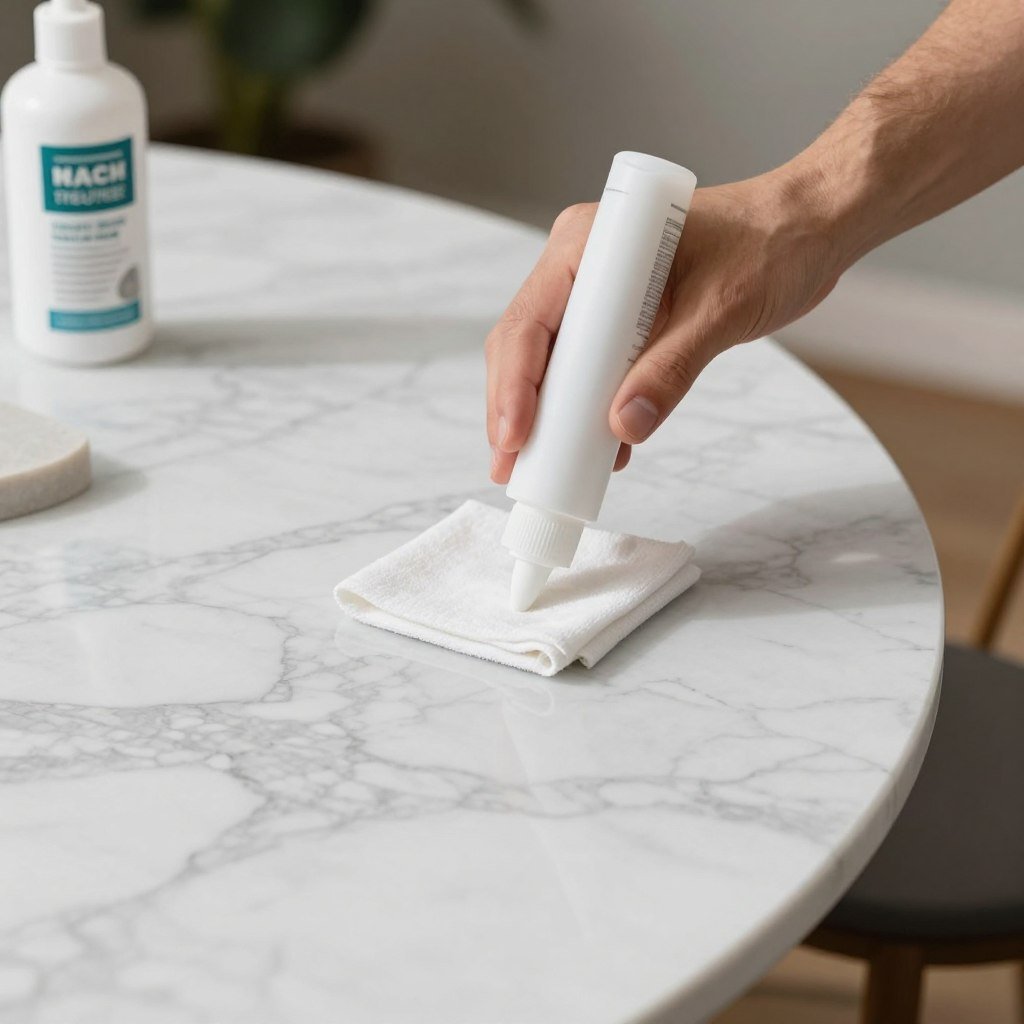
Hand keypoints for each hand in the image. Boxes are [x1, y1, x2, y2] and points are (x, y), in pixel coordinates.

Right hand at [484, 169, 845, 483]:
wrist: (811, 228)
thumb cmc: (772, 244)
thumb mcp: (722, 309)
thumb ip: (672, 368)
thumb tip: (624, 428)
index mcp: (589, 244)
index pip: (530, 322)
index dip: (514, 385)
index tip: (514, 438)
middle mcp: (582, 266)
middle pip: (528, 347)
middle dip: (517, 411)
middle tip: (513, 470)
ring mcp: (600, 294)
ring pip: (554, 364)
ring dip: (549, 418)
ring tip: (542, 473)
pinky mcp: (622, 318)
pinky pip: (591, 370)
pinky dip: (589, 412)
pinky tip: (597, 453)